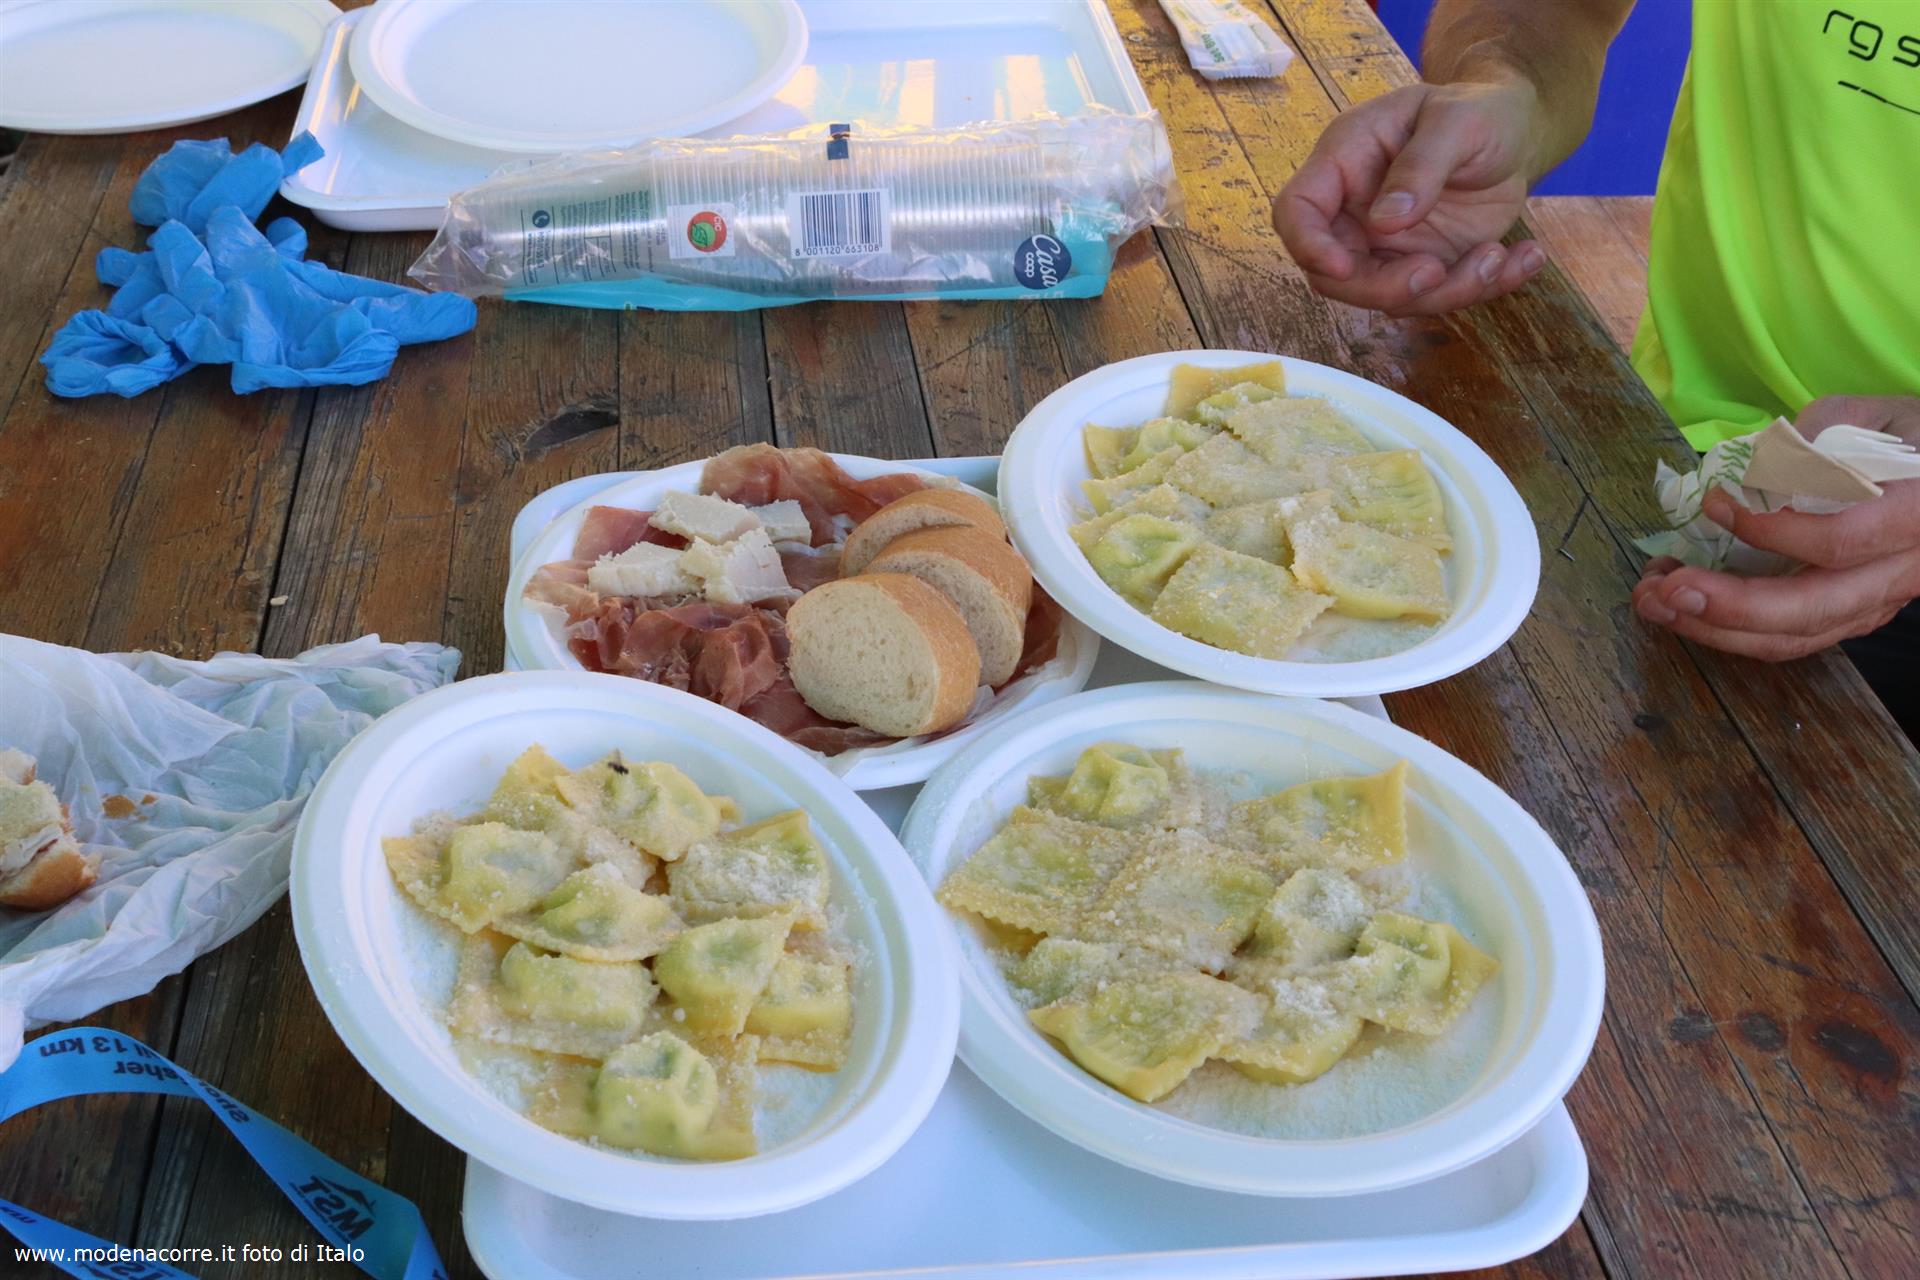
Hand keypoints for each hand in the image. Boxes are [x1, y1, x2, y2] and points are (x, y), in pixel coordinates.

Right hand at [1274, 80, 1547, 316]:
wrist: (1515, 131)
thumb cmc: (1477, 110)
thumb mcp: (1455, 121)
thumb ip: (1420, 166)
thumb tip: (1386, 222)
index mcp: (1345, 162)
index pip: (1297, 211)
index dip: (1308, 245)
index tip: (1343, 266)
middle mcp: (1356, 211)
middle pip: (1336, 274)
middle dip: (1383, 287)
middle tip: (1435, 271)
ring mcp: (1388, 245)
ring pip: (1389, 297)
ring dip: (1445, 292)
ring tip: (1497, 257)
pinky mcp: (1425, 265)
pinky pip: (1440, 296)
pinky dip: (1484, 289)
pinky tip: (1522, 259)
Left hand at [1632, 397, 1919, 659]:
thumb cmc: (1908, 439)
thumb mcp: (1873, 417)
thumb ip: (1818, 434)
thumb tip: (1754, 468)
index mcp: (1914, 516)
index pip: (1839, 542)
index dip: (1771, 531)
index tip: (1714, 504)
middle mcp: (1900, 574)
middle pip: (1811, 610)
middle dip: (1728, 606)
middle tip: (1661, 590)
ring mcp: (1876, 604)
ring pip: (1795, 637)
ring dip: (1714, 627)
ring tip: (1652, 602)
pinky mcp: (1850, 617)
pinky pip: (1789, 638)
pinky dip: (1729, 629)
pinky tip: (1683, 607)